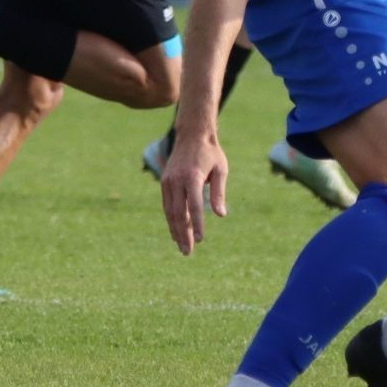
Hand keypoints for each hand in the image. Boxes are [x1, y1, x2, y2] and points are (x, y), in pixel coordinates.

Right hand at [162, 133, 229, 254]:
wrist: (192, 135)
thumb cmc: (211, 153)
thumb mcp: (221, 170)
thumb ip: (219, 193)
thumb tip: (221, 215)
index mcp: (192, 177)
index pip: (195, 206)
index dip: (197, 224)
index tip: (201, 239)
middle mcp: (177, 181)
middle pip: (179, 213)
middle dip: (183, 234)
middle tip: (188, 252)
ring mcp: (168, 182)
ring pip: (170, 212)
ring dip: (175, 231)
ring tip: (182, 247)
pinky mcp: (164, 182)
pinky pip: (167, 205)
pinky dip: (171, 220)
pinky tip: (176, 232)